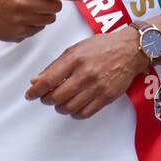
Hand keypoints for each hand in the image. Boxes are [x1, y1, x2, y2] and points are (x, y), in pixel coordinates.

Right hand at [0, 0, 82, 41]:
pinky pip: (38, 30)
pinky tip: (22, 17)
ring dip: (45, 14)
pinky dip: (35, 24)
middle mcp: (21, 3)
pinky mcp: (17, 34)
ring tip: (31, 8)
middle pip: (55, 7)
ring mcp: (19, 20)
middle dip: (54, 3)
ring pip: (49, 20)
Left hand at [25, 26, 146, 118]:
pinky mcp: (107, 97)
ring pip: (69, 108)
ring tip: (60, 101)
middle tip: (45, 97)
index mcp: (75, 59)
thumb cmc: (102, 47)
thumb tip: (36, 80)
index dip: (35, 91)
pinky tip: (74, 107)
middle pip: (56, 97)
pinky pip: (85, 113)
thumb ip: (55, 65)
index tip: (30, 95)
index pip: (48, 80)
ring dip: (60, 107)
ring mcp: (97, 87)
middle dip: (46, 100)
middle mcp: (85, 74)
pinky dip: (75, 113)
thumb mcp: (76, 49)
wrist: (130, 50)